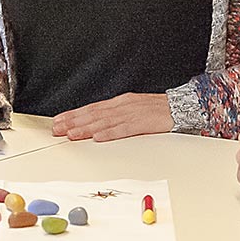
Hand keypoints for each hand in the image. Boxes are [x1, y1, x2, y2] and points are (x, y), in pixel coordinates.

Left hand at [52, 93, 173, 141]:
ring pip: (104, 122)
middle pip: (94, 114)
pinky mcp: (143, 123)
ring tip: (71, 134)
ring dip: (86, 128)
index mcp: (121, 102)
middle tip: (57, 129)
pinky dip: (110, 133)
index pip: (92, 108)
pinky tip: (98, 138)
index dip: (74, 115)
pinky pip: (124, 129)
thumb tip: (97, 125)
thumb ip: (116, 115)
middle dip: (73, 122)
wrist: (183, 106)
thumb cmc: (158, 110)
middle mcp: (123, 106)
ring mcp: (133, 114)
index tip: (58, 120)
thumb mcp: (134, 108)